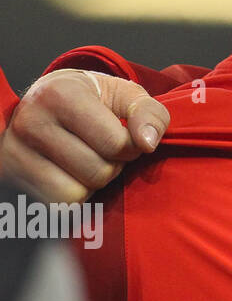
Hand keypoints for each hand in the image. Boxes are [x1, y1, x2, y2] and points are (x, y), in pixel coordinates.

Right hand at [0, 70, 170, 202]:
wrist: (44, 102)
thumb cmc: (93, 99)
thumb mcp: (126, 95)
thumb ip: (149, 113)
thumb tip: (148, 144)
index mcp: (62, 94)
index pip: (115, 144)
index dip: (132, 147)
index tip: (125, 137)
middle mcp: (30, 121)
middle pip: (98, 173)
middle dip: (113, 166)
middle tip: (104, 150)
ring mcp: (13, 151)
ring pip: (75, 194)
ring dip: (91, 184)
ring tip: (86, 160)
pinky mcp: (8, 175)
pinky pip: (55, 206)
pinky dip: (71, 196)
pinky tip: (69, 174)